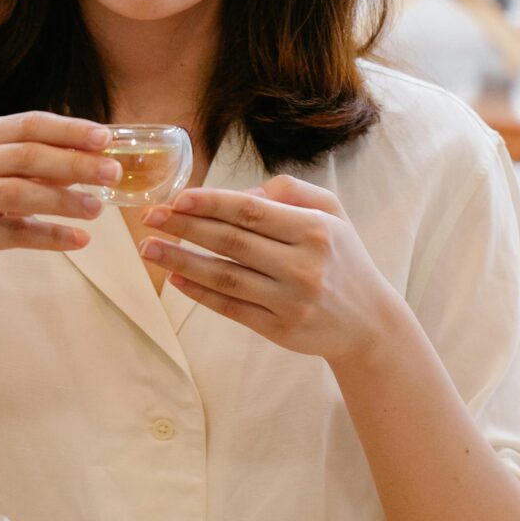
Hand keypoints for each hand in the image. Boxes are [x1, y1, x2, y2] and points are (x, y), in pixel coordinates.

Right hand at [0, 111, 121, 299]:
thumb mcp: (5, 174)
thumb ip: (43, 163)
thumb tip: (97, 155)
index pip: (29, 124)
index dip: (69, 130)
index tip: (106, 138)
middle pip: (28, 156)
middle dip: (76, 163)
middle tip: (113, 173)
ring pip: (20, 193)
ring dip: (65, 200)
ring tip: (98, 209)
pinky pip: (15, 233)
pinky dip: (50, 236)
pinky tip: (80, 240)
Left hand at [138, 174, 399, 361]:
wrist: (369, 321)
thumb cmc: (343, 258)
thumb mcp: (331, 213)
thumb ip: (289, 191)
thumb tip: (237, 193)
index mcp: (314, 230)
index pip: (251, 211)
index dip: (210, 203)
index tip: (177, 197)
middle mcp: (303, 265)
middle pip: (231, 242)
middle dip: (185, 227)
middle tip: (150, 217)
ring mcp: (290, 300)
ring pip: (225, 277)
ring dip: (182, 261)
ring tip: (150, 249)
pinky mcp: (279, 329)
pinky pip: (231, 307)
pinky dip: (200, 293)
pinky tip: (175, 279)